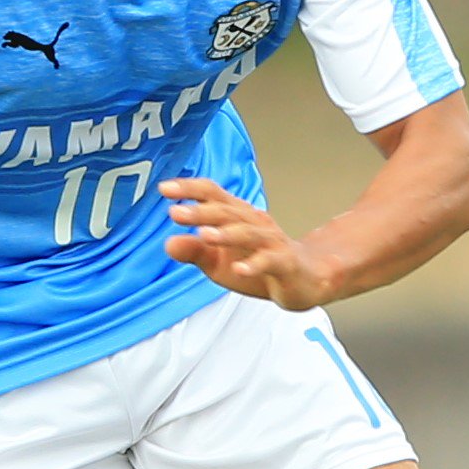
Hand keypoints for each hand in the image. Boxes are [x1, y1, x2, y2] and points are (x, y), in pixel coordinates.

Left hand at [161, 176, 330, 310]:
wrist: (303, 280)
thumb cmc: (259, 263)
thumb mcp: (218, 262)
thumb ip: (194, 252)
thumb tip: (168, 243)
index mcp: (236, 216)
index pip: (212, 195)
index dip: (190, 189)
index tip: (164, 189)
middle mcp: (254, 222)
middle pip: (227, 211)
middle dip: (201, 211)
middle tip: (176, 213)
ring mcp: (272, 242)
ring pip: (248, 233)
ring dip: (226, 234)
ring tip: (204, 235)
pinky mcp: (286, 263)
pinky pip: (270, 261)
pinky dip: (254, 265)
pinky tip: (239, 270)